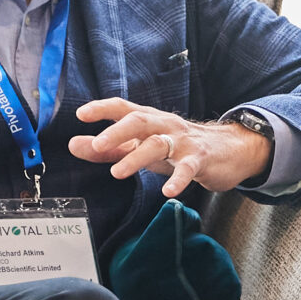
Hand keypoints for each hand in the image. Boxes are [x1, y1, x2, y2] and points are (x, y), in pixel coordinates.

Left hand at [70, 97, 271, 196]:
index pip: (123, 107)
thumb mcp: (142, 145)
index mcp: (149, 120)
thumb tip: (74, 144)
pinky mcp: (199, 159)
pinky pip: (188, 168)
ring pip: (158, 144)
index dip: (102, 108)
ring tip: (118, 172)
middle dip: (117, 131)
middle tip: (97, 145)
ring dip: (137, 156)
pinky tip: (168, 191)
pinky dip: (178, 179)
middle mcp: (164, 125)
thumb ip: (108, 148)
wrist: (227, 150)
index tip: (81, 114)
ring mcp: (183, 141)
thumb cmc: (177, 147)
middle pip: (140, 120)